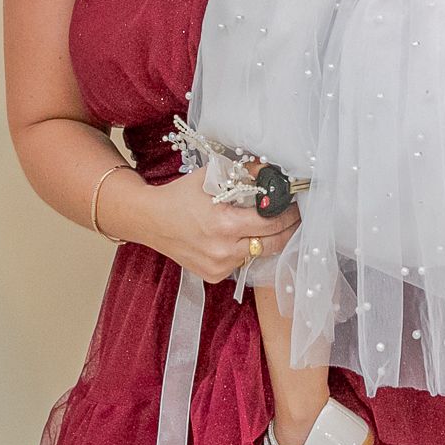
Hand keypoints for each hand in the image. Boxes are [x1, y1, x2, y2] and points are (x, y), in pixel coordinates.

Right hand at [140, 168, 300, 283]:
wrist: (150, 220)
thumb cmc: (180, 196)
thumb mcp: (211, 177)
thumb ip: (244, 172)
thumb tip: (270, 169)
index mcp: (224, 225)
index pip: (271, 222)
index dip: (287, 213)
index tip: (294, 205)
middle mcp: (223, 250)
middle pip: (272, 244)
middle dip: (287, 229)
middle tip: (294, 217)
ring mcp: (218, 266)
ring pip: (257, 254)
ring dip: (265, 240)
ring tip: (268, 224)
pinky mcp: (213, 275)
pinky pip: (241, 263)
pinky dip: (245, 250)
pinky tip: (238, 237)